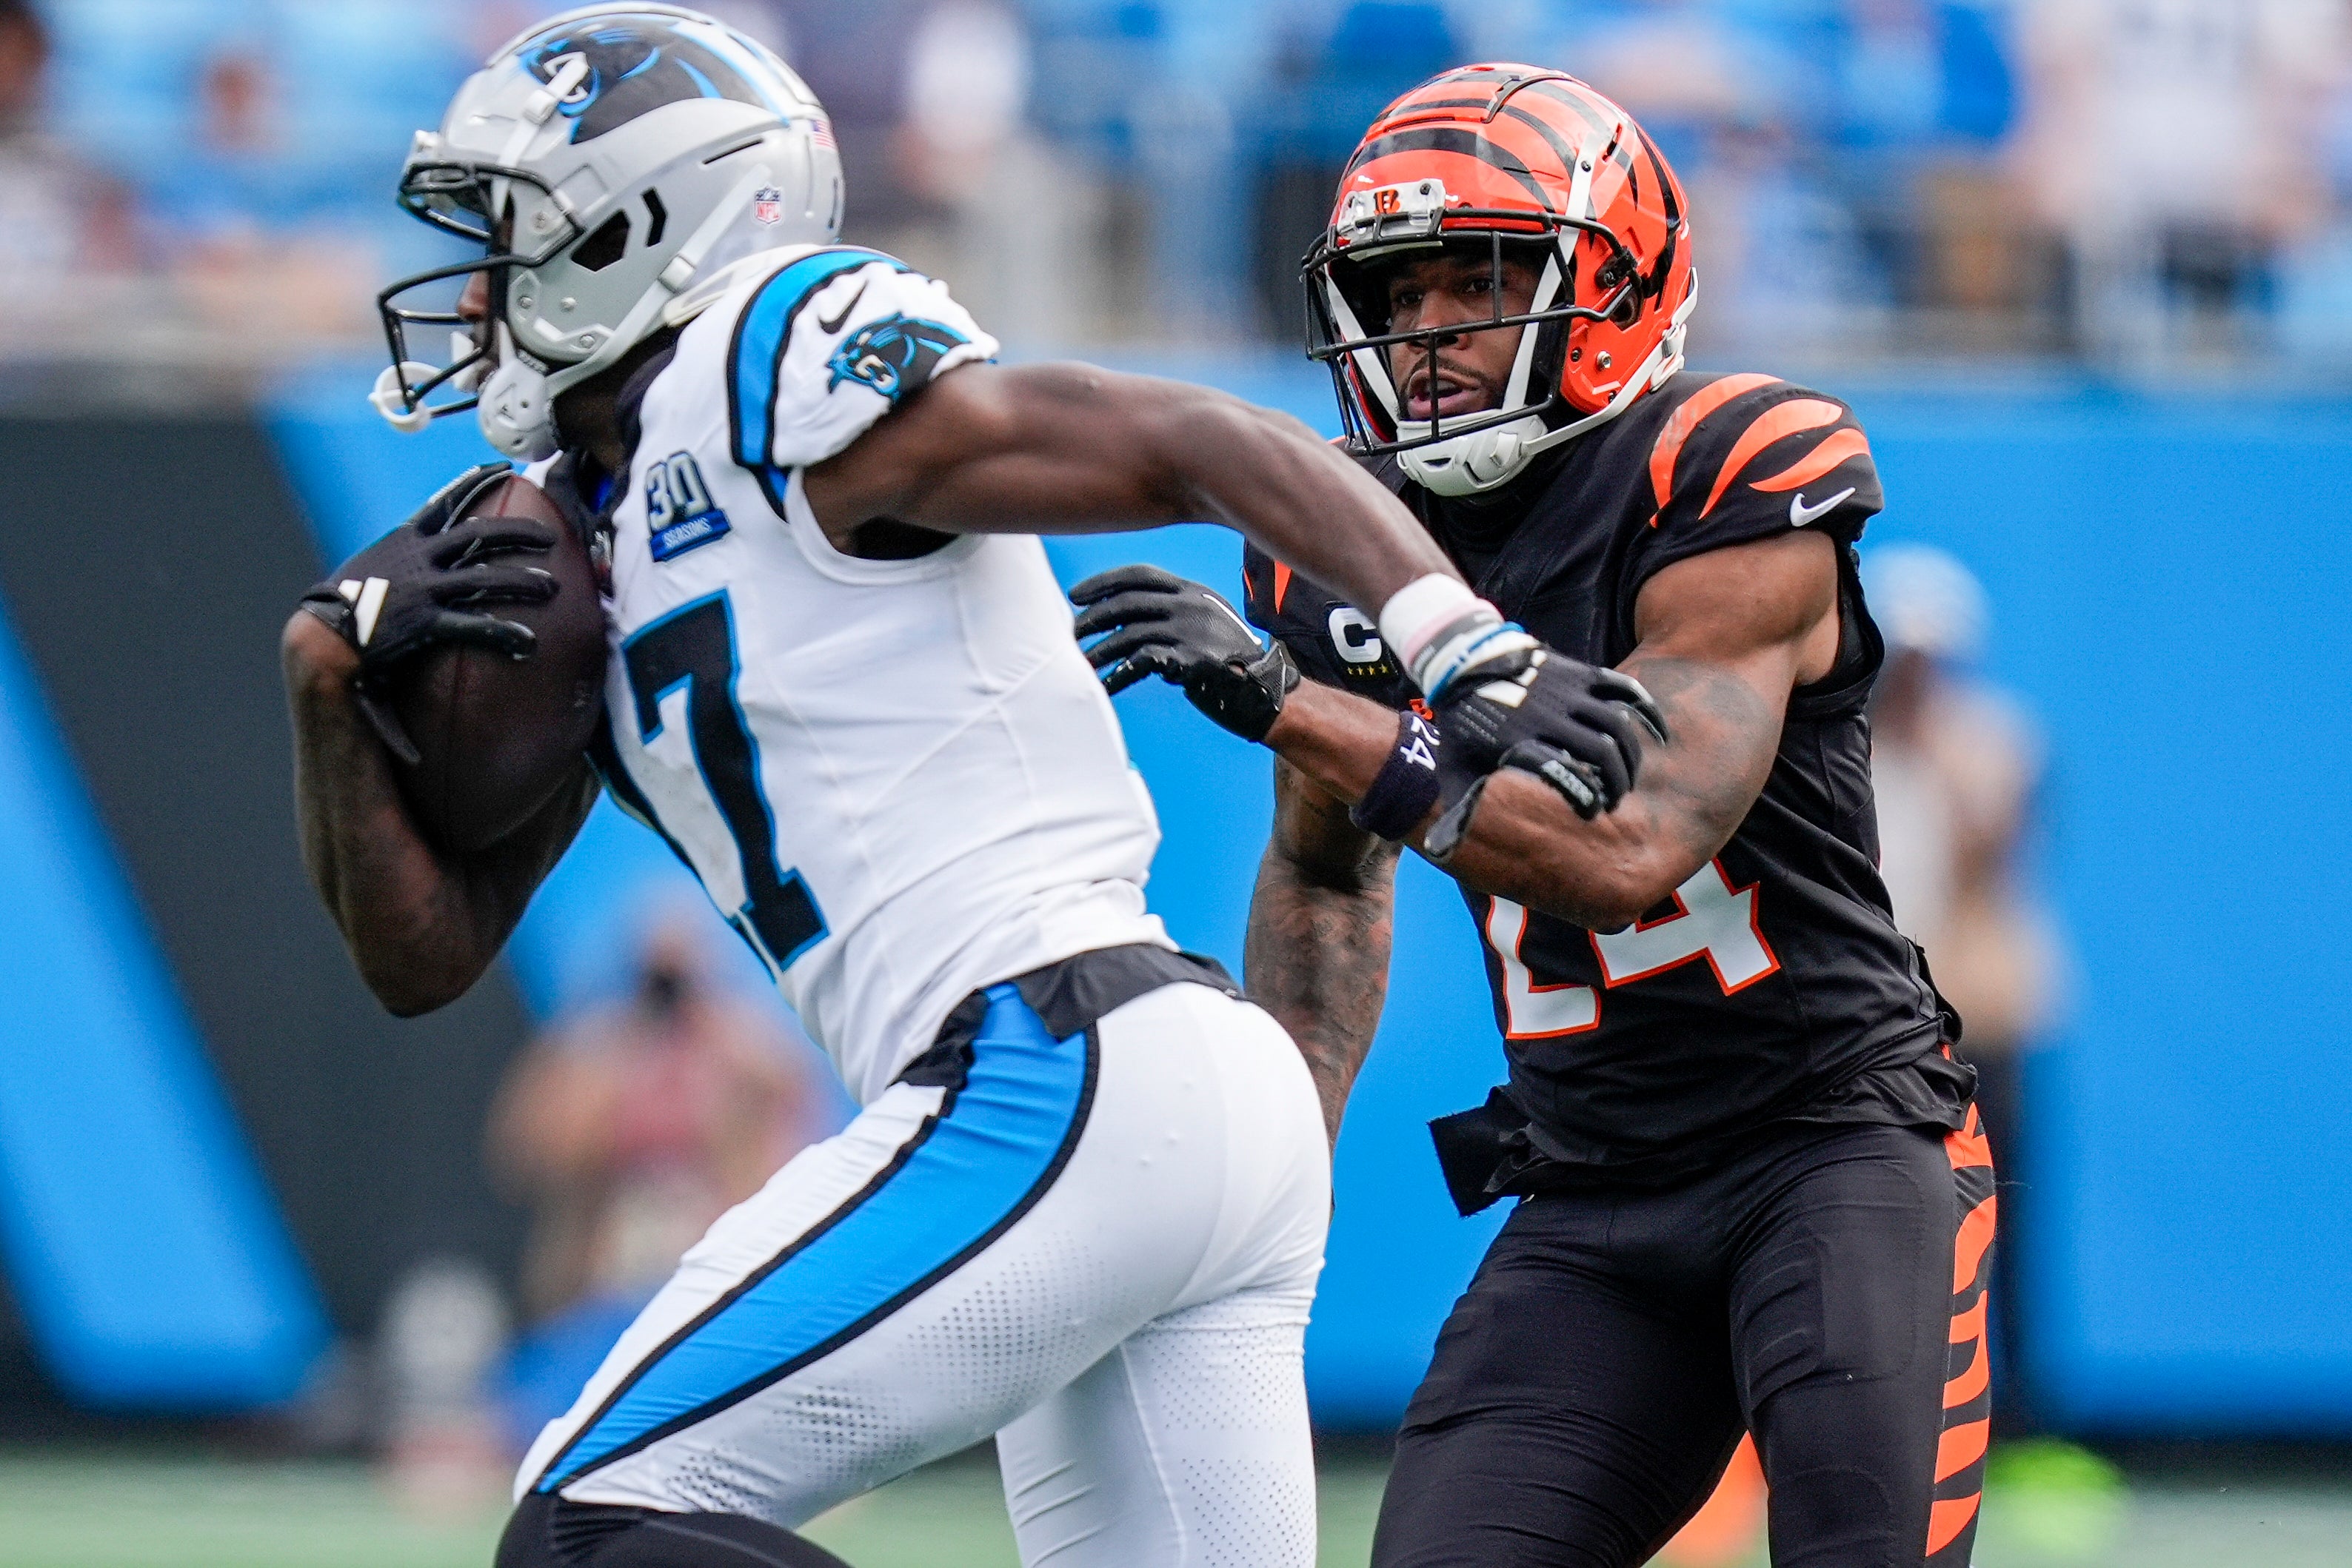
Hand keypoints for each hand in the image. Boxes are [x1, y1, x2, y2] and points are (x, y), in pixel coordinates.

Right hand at [298, 462, 559, 760]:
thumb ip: (400, 559)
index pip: (446, 501)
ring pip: (487, 577)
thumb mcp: (371, 566)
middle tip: (551, 537)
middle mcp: (419, 556)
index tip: (502, 469)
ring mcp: (424, 587)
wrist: (321, 633)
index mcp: (405, 539)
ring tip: (553, 587)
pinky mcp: (426, 621)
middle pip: (480, 534)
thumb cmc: (345, 604)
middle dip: (520, 533)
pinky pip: (475, 625)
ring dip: (524, 581)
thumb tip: (418, 558)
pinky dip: (504, 632)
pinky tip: (528, 642)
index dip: (476, 483)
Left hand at [1069, 565, 1299, 741]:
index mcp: (1193, 591)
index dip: (1104, 583)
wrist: (1265, 689)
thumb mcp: (1207, 622)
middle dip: (1092, 618)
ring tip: (1081, 665)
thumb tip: (1125, 621)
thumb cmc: (1231, 660)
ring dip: (1099, 652)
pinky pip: (1139, 664)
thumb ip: (1174, 613)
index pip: (1140, 575)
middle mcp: (1190, 605)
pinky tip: (1104, 686)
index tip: (1076, 596)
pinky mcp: (1189, 660)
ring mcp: (1190, 631)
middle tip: (1072, 633)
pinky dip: (1117, 676)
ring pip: (1127, 635)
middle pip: (1127, 603)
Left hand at [1424, 645, 1668, 860]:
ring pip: (1617, 725)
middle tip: (1615, 801)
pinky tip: (1656, 731)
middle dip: (1617, 782)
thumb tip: (1443, 850)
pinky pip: (1621, 689)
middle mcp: (1547, 716)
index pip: (1566, 773)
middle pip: (1602, 753)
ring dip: (1631, 755)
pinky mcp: (1577, 672)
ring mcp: (1565, 691)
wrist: (1462, 664)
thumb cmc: (1460, 726)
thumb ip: (1455, 807)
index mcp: (1519, 742)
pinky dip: (1644, 708)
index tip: (1592, 814)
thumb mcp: (1450, 768)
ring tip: (1628, 777)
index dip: (1586, 797)